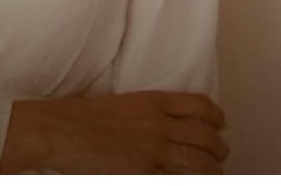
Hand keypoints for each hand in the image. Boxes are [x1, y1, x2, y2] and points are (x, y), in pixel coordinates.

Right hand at [0, 90, 228, 173]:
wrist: (61, 131)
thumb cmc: (83, 117)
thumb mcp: (122, 105)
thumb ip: (149, 114)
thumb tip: (169, 126)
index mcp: (153, 102)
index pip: (200, 106)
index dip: (216, 117)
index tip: (219, 124)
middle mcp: (160, 125)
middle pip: (207, 137)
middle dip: (219, 149)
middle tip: (219, 155)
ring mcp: (154, 152)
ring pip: (201, 163)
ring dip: (212, 170)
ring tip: (213, 173)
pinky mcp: (145, 174)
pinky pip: (180, 180)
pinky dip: (191, 181)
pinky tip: (190, 181)